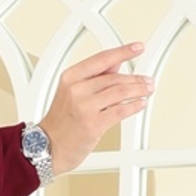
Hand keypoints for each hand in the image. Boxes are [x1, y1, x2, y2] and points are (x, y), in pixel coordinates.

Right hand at [39, 41, 154, 175]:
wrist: (48, 147)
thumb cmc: (60, 122)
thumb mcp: (70, 91)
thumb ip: (94, 76)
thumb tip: (116, 64)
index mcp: (70, 78)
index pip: (102, 59)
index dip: (123, 52)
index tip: (138, 47)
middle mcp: (76, 90)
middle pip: (115, 77)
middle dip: (136, 79)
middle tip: (147, 80)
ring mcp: (84, 107)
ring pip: (121, 92)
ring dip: (139, 90)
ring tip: (147, 90)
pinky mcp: (93, 124)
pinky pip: (121, 110)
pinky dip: (134, 105)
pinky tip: (140, 103)